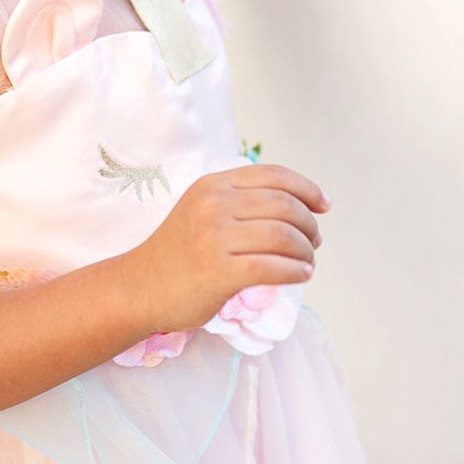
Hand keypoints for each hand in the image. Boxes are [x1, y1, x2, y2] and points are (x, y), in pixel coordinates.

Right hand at [124, 163, 328, 335]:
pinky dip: (296, 271)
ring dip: (306, 251)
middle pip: (285, 206)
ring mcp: (216, 237)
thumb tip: (299, 207)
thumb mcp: (202, 210)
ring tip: (307, 262)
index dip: (307, 188)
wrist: (139, 287)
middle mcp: (215, 205)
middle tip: (314, 242)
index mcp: (214, 185)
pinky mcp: (220, 271)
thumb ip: (239, 201)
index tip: (324, 205)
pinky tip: (300, 275)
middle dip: (310, 225)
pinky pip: (274, 267)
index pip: (275, 175)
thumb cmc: (177, 253)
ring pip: (284, 237)